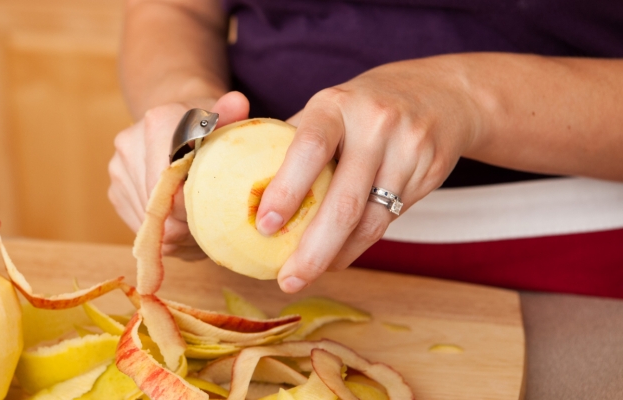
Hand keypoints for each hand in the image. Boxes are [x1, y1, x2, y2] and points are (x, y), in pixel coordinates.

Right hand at [108, 92, 249, 259]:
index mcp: (158, 123)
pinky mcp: (115, 191)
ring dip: (176, 231)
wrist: (177, 122)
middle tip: (212, 224)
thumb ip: (231, 115)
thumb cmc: (208, 127)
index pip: (175, 185)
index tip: (218, 214)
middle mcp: (129, 145)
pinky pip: (140, 226)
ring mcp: (118, 169)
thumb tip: (238, 102)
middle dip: (187, 224)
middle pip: (160, 208)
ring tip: (198, 222)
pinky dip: (163, 232)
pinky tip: (180, 221)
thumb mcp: (225, 119)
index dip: (198, 209)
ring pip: (150, 223)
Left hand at [255, 58, 482, 292]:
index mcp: (336, 104)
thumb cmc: (363, 106)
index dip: (286, 190)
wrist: (443, 93)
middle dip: (312, 249)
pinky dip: (358, 245)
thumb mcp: (328, 107)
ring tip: (306, 275)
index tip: (263, 226)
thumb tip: (245, 189)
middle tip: (286, 280)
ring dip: (335, 256)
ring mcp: (407, 150)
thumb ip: (292, 142)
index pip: (309, 149)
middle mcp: (375, 125)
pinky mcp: (428, 174)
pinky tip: (337, 256)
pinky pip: (387, 221)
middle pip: (344, 201)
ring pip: (369, 221)